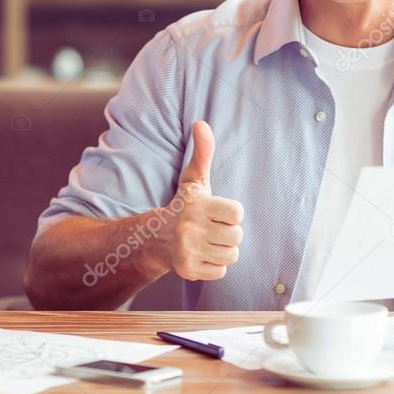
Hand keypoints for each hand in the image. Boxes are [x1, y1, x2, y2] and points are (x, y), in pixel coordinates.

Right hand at [156, 120, 243, 280]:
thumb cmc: (184, 206)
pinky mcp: (188, 271)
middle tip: (212, 228)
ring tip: (208, 241)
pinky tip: (202, 254)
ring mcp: (188, 251)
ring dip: (223, 249)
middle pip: (237, 236)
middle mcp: (190, 229)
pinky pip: (221, 271)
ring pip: (231, 255)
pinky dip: (214, 264)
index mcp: (197, 205)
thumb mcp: (194, 179)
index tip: (217, 211)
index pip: (237, 213)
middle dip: (228, 232)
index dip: (231, 212)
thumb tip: (200, 123)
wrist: (155, 238)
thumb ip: (203, 152)